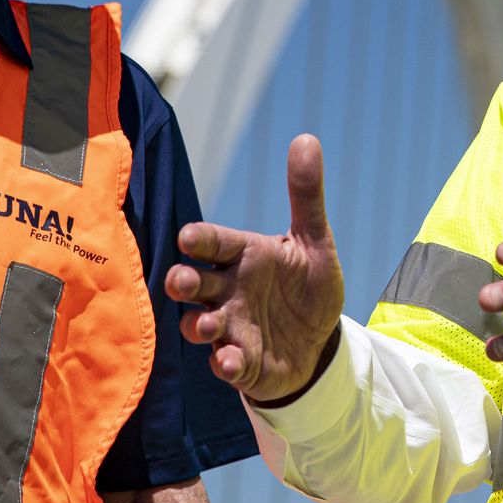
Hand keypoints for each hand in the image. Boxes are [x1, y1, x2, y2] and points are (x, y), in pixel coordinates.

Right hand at [165, 133, 345, 404]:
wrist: (320, 341)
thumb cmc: (307, 285)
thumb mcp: (314, 241)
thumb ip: (306, 195)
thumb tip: (306, 138)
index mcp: (243, 255)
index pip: (214, 242)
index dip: (200, 240)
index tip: (189, 237)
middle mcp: (228, 290)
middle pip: (193, 283)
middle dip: (183, 281)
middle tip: (182, 280)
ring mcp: (230, 327)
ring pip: (199, 325)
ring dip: (199, 325)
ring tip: (209, 324)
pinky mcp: (241, 361)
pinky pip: (225, 364)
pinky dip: (226, 363)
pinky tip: (232, 361)